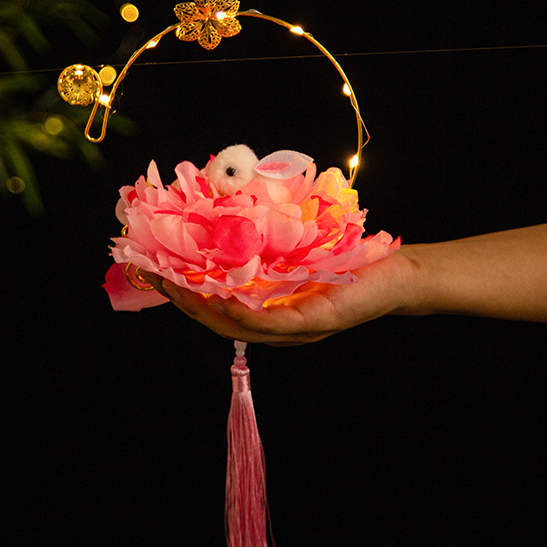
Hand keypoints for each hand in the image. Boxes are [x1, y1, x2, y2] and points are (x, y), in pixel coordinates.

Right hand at [143, 249, 416, 344]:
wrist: (397, 275)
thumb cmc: (347, 262)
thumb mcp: (297, 252)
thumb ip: (265, 247)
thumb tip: (230, 216)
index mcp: (268, 311)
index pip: (216, 308)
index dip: (183, 292)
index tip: (155, 269)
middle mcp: (275, 327)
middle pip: (216, 320)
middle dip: (180, 299)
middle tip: (149, 274)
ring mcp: (291, 330)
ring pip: (232, 326)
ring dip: (197, 308)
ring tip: (171, 287)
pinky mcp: (309, 323)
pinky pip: (264, 324)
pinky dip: (236, 313)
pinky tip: (215, 298)